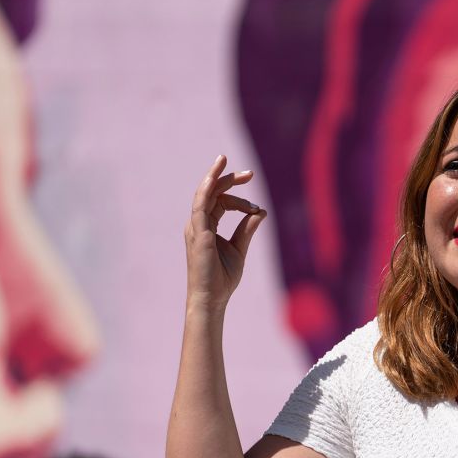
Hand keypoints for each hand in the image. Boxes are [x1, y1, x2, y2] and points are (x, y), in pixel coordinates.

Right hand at [184, 155, 265, 307]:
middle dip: (229, 179)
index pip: (220, 201)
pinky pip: (200, 204)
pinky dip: (207, 188)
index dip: (239, 199)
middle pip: (212, 192)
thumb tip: (261, 211)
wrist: (212, 297)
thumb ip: (247, 228)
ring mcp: (196, 226)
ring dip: (215, 176)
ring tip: (224, 159)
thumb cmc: (223, 278)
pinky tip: (214, 176)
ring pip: (204, 193)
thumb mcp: (239, 248)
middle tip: (250, 173)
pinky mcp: (198, 232)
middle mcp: (198, 223)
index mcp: (207, 225)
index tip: (258, 208)